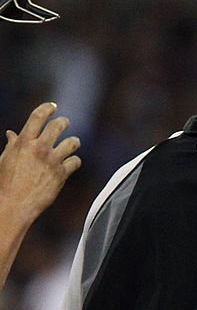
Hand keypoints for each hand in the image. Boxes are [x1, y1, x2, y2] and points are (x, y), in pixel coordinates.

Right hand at [0, 102, 81, 219]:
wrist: (13, 203)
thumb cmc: (5, 181)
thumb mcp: (5, 158)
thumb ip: (13, 145)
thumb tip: (12, 134)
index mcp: (24, 141)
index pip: (38, 117)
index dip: (47, 108)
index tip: (53, 106)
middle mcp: (40, 148)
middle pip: (58, 126)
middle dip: (63, 122)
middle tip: (65, 122)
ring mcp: (53, 161)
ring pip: (72, 142)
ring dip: (74, 141)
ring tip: (74, 142)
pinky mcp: (62, 174)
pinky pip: (75, 161)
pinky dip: (74, 161)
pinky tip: (72, 161)